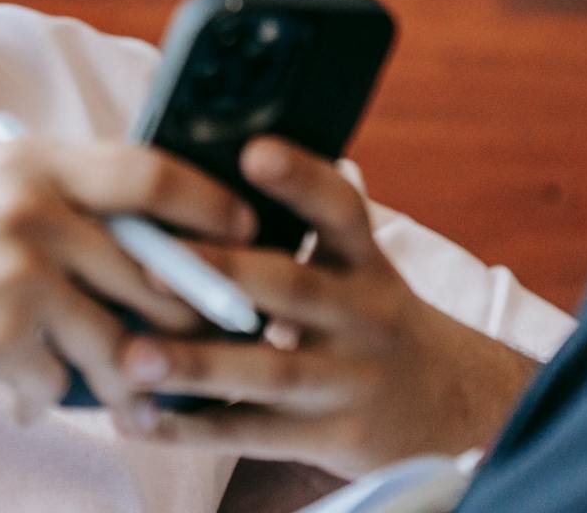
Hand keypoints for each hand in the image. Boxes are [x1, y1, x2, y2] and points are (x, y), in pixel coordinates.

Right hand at [0, 137, 256, 418]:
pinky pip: (63, 383)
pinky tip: (13, 389)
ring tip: (117, 384)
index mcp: (30, 161)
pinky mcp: (3, 339)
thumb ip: (48, 195)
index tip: (245, 231)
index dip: (211, 204)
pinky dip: (46, 395)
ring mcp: (21, 274)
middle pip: (157, 268)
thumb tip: (132, 227)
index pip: (152, 171)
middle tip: (206, 335)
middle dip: (189, 313)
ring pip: (122, 338)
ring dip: (125, 372)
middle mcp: (34, 208)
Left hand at [113, 138, 540, 476]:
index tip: (255, 150)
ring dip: (197, 365)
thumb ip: (296, 232)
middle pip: (292, 288)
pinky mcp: (332, 435)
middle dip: (223, 274)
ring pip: (270, 370)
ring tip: (133, 359)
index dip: (301, 178)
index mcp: (364, 261)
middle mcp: (363, 315)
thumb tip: (189, 183)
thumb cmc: (367, 317)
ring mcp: (350, 378)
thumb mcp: (356, 267)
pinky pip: (256, 433)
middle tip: (150, 267)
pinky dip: (195, 429)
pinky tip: (140, 420)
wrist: (453, 407)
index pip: (340, 209)